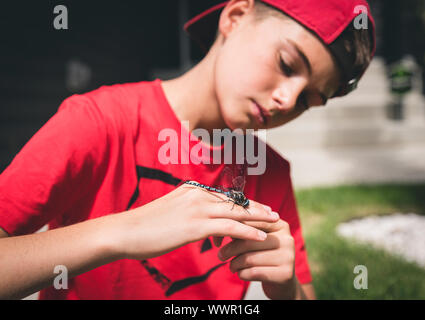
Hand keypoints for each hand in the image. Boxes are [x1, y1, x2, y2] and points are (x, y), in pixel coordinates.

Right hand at [111, 182, 279, 259]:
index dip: (245, 204)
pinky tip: (260, 237)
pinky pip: (228, 227)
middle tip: (274, 213)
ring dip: (258, 219)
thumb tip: (201, 222)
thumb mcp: (172, 212)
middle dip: (257, 209)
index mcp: (193, 191)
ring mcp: (197, 209)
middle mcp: (198, 196)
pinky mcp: (195, 225)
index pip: (226, 197)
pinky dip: (247, 232)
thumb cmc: (146, 225)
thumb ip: (189, 212)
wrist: (126, 231)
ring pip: (236, 213)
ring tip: (274, 223)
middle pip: (235, 202)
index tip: (259, 209)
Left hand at [217, 218, 295, 298]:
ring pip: (250, 258)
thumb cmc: (262, 254)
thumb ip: (241, 229)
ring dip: (234, 264)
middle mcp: (287, 238)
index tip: (218, 237)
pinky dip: (242, 274)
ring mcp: (288, 256)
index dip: (231, 228)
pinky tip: (240, 273)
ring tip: (231, 266)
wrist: (281, 279)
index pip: (251, 222)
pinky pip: (254, 272)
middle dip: (230, 249)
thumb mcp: (254, 238)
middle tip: (220, 255)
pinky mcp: (285, 273)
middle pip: (249, 240)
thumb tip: (219, 225)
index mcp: (279, 224)